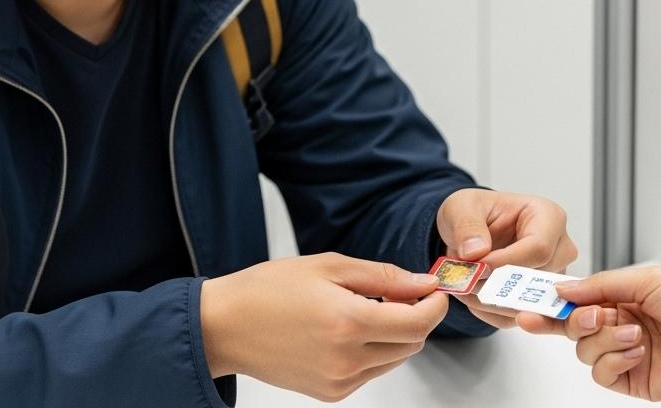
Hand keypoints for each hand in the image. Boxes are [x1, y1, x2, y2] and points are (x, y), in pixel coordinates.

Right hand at [200, 253, 448, 401]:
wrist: (225, 326)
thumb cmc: (268, 290)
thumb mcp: (328, 267)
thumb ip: (382, 277)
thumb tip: (422, 283)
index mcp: (348, 322)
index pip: (418, 323)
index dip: (435, 304)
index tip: (434, 289)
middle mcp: (347, 359)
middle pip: (412, 344)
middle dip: (417, 317)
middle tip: (401, 292)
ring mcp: (339, 381)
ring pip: (395, 359)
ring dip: (396, 334)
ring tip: (368, 307)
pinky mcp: (331, 392)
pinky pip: (371, 372)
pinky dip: (374, 350)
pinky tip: (350, 328)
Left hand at [436, 188, 576, 328]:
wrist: (471, 231)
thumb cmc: (476, 213)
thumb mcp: (462, 207)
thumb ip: (467, 225)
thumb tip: (476, 251)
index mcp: (548, 217)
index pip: (539, 249)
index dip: (506, 263)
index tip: (477, 267)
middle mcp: (559, 248)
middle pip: (537, 280)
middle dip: (496, 286)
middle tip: (465, 281)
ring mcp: (551, 277)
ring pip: (527, 303)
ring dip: (490, 301)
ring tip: (463, 287)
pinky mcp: (537, 299)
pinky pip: (515, 317)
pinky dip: (490, 311)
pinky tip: (472, 296)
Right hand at [518, 266, 660, 400]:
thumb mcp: (646, 279)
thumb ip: (599, 285)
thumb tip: (562, 290)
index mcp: (621, 296)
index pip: (575, 299)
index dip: (549, 302)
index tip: (526, 303)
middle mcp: (619, 324)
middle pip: (572, 326)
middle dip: (574, 321)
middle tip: (591, 317)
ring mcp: (624, 352)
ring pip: (584, 351)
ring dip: (604, 341)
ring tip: (634, 335)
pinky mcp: (632, 379)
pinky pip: (601, 373)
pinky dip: (613, 360)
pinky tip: (636, 352)